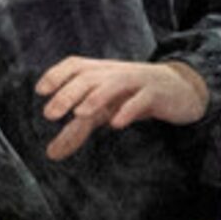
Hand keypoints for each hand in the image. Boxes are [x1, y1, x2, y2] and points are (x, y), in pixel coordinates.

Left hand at [36, 57, 208, 160]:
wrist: (180, 89)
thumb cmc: (133, 97)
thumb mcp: (103, 111)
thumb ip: (77, 130)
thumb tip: (51, 154)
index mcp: (100, 72)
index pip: (74, 65)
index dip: (56, 74)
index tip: (40, 91)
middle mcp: (115, 72)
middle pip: (88, 77)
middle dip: (67, 93)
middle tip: (49, 114)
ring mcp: (137, 81)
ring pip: (114, 83)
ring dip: (95, 98)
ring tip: (79, 114)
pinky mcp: (157, 94)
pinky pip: (142, 98)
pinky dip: (129, 109)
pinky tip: (116, 123)